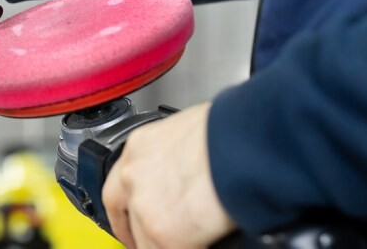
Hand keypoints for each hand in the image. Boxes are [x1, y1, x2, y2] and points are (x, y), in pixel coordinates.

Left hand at [103, 102, 235, 248]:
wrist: (246, 144)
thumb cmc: (232, 130)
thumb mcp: (190, 131)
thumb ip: (177, 158)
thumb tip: (188, 174)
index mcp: (140, 146)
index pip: (120, 183)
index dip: (127, 206)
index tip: (132, 218)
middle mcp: (134, 175)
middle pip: (123, 215)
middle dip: (133, 232)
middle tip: (146, 241)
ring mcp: (144, 206)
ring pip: (144, 240)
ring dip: (161, 244)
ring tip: (188, 241)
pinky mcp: (164, 233)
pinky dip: (186, 248)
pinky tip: (200, 243)